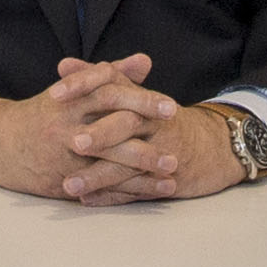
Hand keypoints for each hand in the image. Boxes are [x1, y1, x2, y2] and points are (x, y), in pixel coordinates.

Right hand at [0, 54, 172, 199]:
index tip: (171, 106)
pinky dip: (130, 189)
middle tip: (176, 139)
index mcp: (72, 100)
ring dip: (143, 167)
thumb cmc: (47, 114)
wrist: (1, 145)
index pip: (110, 95)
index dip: (142, 100)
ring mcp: (65, 156)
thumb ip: (112, 74)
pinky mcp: (64, 180)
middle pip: (111, 129)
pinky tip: (155, 191)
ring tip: (172, 169)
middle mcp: (67, 126)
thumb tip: (145, 61)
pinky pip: (102, 186)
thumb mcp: (74, 89)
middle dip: (145, 136)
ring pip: (108, 162)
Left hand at [61, 93, 255, 203]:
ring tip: (69, 185)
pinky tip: (87, 201)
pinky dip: (112, 196)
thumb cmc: (160, 119)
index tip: (53, 94)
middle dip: (100, 134)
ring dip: (98, 175)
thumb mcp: (134, 95)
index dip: (84, 87)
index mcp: (140, 97)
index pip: (111, 83)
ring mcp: (162, 152)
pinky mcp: (165, 179)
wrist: (213, 147)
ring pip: (128, 164)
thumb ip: (98, 81)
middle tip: (73, 143)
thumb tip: (63, 65)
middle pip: (126, 123)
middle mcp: (153, 121)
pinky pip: (136, 189)